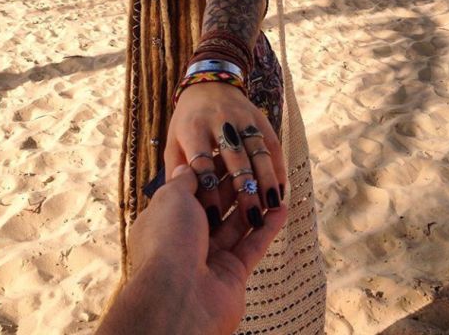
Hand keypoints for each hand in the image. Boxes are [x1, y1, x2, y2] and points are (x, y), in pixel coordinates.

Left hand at [96, 165, 286, 334]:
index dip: (210, 171)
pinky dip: (267, 226)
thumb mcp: (171, 198)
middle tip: (256, 163)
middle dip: (235, 185)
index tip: (229, 152)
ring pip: (237, 224)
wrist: (176, 296)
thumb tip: (187, 165)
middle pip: (216, 205)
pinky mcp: (233, 273)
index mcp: (166, 218)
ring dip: (255, 203)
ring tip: (275, 183)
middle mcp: (187, 237)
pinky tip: (282, 208)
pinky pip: (253, 245)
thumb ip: (183, 181)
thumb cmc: (168, 240)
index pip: (191, 189)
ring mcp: (210, 256)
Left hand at [165, 81, 285, 229]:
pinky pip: (273, 146)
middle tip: (252, 218)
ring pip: (258, 152)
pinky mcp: (260, 119)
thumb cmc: (186, 123)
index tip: (213, 219)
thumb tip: (179, 207)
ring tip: (271, 207)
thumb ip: (176, 172)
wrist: (209, 83)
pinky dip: (278, 169)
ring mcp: (242, 118)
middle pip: (235, 159)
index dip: (208, 192)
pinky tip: (280, 190)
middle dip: (245, 189)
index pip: (202, 165)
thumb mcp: (173, 142)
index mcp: (192, 129)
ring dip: (266, 181)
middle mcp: (219, 122)